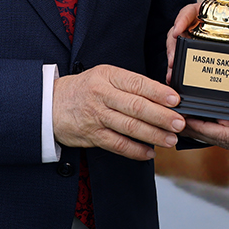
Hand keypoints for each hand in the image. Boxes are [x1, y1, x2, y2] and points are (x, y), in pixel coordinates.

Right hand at [53, 65, 183, 160]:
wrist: (49, 104)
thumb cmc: (84, 89)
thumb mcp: (104, 76)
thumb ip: (129, 85)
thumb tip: (163, 96)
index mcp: (107, 76)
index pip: (137, 83)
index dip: (158, 92)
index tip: (176, 100)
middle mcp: (101, 95)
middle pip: (136, 107)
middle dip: (161, 116)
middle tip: (179, 123)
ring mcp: (96, 116)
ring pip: (129, 127)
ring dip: (153, 135)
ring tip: (170, 139)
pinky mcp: (92, 135)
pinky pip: (117, 145)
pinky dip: (135, 150)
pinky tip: (149, 152)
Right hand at [165, 5, 228, 84]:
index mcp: (215, 13)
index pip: (191, 10)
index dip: (181, 18)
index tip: (178, 29)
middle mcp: (205, 28)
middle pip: (180, 33)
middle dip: (173, 47)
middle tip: (172, 60)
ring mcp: (203, 45)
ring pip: (182, 51)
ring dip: (175, 63)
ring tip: (173, 76)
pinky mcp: (207, 61)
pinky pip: (192, 66)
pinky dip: (185, 75)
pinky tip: (181, 84)